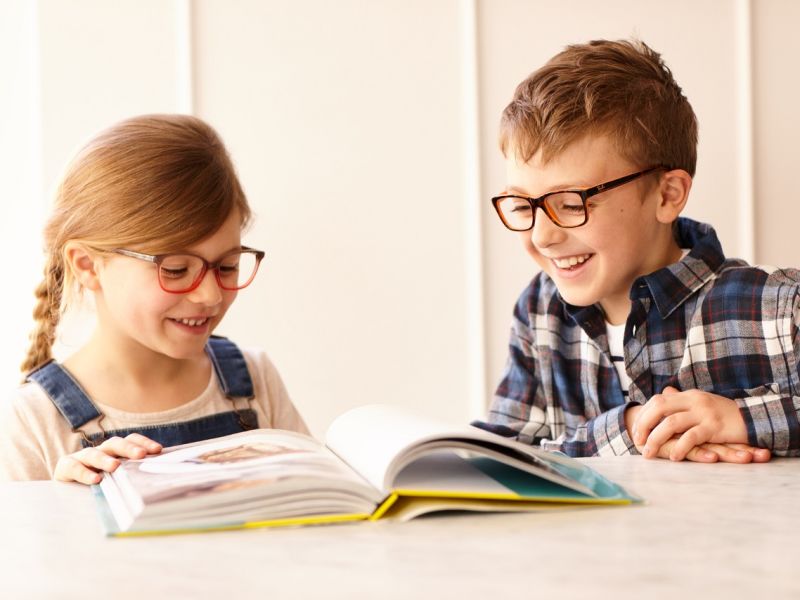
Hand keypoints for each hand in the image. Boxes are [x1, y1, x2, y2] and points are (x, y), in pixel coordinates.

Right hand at [54, 433, 161, 484]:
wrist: (64, 491)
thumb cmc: (97, 484)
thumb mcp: (116, 479)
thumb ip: (131, 476)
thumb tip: (156, 481)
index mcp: (114, 452)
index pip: (130, 440)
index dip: (143, 442)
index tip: (158, 450)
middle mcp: (100, 451)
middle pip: (114, 443)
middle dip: (128, 448)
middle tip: (141, 454)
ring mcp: (81, 457)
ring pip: (93, 453)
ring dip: (105, 459)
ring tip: (115, 466)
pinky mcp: (65, 467)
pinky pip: (74, 467)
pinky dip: (84, 473)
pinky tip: (95, 480)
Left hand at [624, 403, 767, 462]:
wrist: (756, 418)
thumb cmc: (725, 414)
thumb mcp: (701, 403)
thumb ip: (682, 400)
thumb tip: (664, 392)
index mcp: (688, 395)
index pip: (658, 400)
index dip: (644, 415)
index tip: (635, 431)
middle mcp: (694, 401)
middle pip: (659, 408)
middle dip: (644, 425)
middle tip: (637, 442)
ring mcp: (704, 413)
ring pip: (671, 423)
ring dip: (656, 439)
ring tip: (648, 454)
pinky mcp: (714, 427)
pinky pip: (692, 437)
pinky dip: (680, 447)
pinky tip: (674, 457)